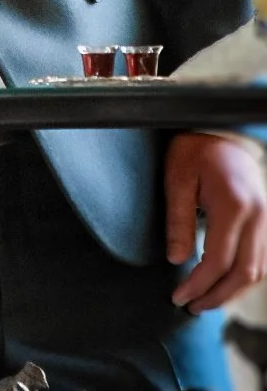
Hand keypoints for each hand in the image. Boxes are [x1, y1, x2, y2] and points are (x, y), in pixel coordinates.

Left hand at [165, 132, 266, 311]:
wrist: (222, 128)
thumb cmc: (195, 149)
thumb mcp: (178, 178)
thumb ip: (178, 220)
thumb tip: (177, 260)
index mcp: (233, 205)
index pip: (218, 261)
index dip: (198, 285)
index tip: (179, 297)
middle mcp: (257, 216)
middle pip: (244, 274)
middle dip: (217, 296)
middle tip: (192, 306)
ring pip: (258, 271)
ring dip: (233, 291)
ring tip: (206, 300)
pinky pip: (262, 259)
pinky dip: (245, 276)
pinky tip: (225, 282)